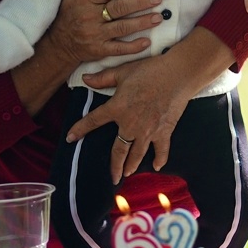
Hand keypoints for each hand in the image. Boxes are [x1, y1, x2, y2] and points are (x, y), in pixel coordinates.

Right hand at [42, 0, 164, 64]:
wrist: (59, 44)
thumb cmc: (69, 13)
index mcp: (84, 0)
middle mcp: (90, 17)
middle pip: (118, 8)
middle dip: (140, 3)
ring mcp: (95, 35)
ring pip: (122, 28)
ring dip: (142, 22)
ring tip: (159, 17)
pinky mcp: (99, 51)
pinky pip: (118, 49)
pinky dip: (133, 47)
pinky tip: (147, 42)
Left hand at [65, 49, 199, 183]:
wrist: (177, 75)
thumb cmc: (149, 71)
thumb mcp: (123, 72)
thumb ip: (103, 78)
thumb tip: (84, 79)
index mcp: (117, 108)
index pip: (93, 121)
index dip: (80, 129)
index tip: (70, 138)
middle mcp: (130, 124)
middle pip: (118, 150)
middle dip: (114, 165)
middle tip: (113, 177)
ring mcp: (148, 130)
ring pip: (137, 153)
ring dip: (131, 165)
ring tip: (127, 173)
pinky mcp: (164, 131)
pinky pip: (161, 149)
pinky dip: (159, 159)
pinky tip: (156, 166)